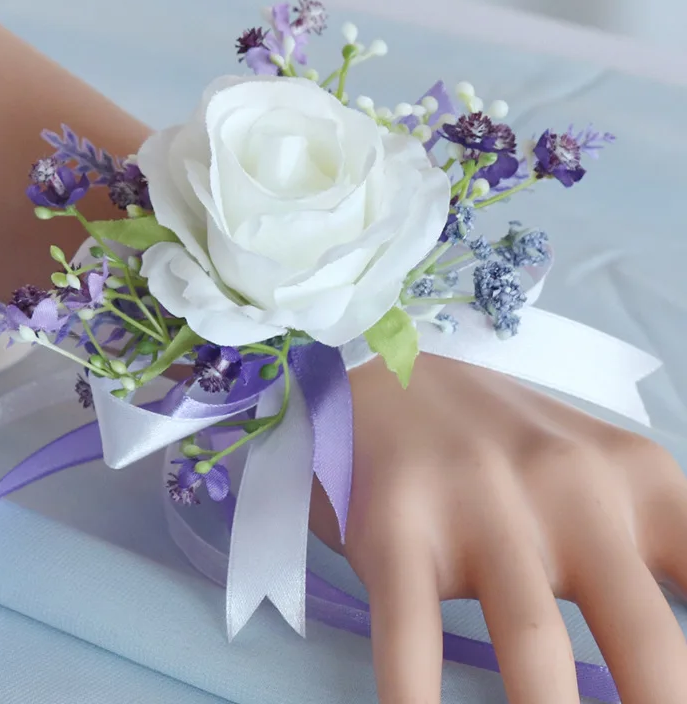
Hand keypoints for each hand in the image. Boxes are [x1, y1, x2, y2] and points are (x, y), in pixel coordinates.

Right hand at [309, 352, 686, 702]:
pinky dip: (416, 702)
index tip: (674, 698)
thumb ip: (659, 553)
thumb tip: (673, 664)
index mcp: (640, 477)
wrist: (385, 372)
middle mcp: (568, 484)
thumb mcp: (602, 471)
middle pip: (648, 646)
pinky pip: (413, 639)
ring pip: (535, 651)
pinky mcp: (398, 525)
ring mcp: (479, 502)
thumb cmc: (501, 437)